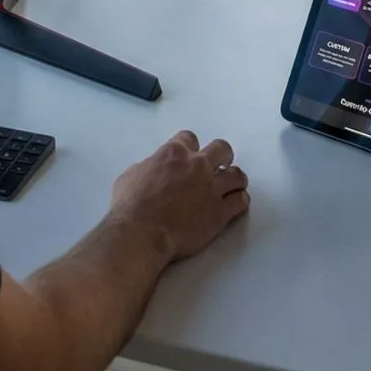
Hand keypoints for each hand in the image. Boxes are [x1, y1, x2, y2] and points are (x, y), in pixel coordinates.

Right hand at [110, 131, 248, 263]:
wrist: (142, 232)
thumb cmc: (130, 205)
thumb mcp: (131, 175)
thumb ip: (148, 168)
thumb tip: (152, 171)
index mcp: (174, 153)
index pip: (190, 138)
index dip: (191, 147)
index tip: (191, 155)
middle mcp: (197, 165)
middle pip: (222, 149)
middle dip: (222, 157)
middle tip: (219, 166)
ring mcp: (211, 188)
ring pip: (237, 175)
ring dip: (235, 180)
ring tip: (233, 186)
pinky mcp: (220, 212)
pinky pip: (241, 201)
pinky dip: (240, 201)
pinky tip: (236, 204)